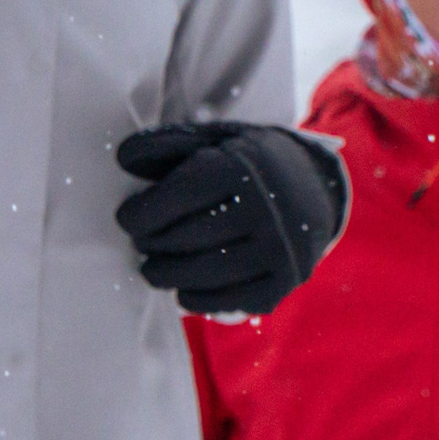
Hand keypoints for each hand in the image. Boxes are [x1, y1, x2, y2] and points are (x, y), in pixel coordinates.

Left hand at [114, 123, 346, 316]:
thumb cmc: (249, 162)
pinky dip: (199, 299)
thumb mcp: (214, 139)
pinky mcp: (285, 280)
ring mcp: (279, 248)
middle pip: (187, 238)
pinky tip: (185, 289)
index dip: (141, 213)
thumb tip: (122, 158)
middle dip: (152, 245)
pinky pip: (231, 300)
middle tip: (141, 245)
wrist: (315, 185)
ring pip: (205, 274)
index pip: (178, 197)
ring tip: (154, 270)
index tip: (127, 219)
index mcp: (242, 168)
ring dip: (169, 276)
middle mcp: (266, 208)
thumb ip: (167, 144)